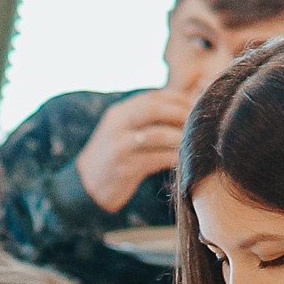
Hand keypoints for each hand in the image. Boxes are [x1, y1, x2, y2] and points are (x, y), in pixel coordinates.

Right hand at [73, 89, 189, 212]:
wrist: (86, 186)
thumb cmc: (115, 157)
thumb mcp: (123, 131)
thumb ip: (147, 119)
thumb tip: (185, 107)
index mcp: (118, 113)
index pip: (150, 97)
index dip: (176, 98)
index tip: (194, 105)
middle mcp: (117, 126)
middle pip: (152, 109)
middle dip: (179, 113)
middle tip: (197, 122)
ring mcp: (119, 147)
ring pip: (157, 135)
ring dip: (179, 137)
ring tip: (192, 142)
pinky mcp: (125, 169)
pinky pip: (156, 159)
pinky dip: (173, 158)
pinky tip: (182, 160)